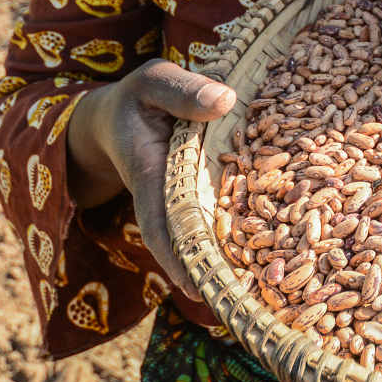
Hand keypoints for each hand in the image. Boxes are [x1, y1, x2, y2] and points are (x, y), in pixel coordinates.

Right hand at [64, 59, 234, 293]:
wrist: (118, 117)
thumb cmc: (137, 98)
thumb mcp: (153, 81)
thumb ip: (182, 90)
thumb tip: (225, 101)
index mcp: (152, 175)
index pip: (162, 225)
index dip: (177, 256)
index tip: (196, 284)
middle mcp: (167, 198)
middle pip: (186, 244)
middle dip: (208, 272)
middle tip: (238, 301)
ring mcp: (182, 202)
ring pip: (202, 238)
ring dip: (223, 260)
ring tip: (255, 289)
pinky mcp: (196, 199)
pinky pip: (212, 221)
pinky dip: (231, 235)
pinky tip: (263, 251)